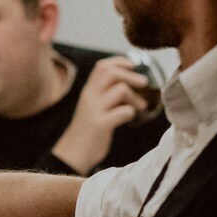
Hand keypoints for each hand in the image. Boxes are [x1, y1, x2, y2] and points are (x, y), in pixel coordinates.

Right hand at [50, 57, 149, 174]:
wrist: (73, 154)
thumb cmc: (88, 131)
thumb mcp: (93, 108)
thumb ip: (105, 95)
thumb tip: (129, 85)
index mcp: (88, 92)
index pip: (102, 67)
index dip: (119, 62)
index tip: (133, 65)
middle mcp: (90, 97)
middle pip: (111, 73)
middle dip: (131, 75)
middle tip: (144, 83)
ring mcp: (94, 110)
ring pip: (120, 90)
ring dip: (135, 97)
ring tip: (141, 107)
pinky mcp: (100, 125)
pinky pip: (123, 112)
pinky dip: (131, 112)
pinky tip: (130, 118)